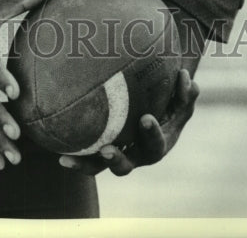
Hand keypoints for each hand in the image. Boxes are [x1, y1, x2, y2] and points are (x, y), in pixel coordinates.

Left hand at [59, 68, 198, 176]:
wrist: (152, 112)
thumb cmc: (168, 103)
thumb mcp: (181, 99)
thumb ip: (186, 92)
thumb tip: (186, 79)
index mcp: (156, 146)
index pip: (155, 144)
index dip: (151, 134)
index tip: (146, 118)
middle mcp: (135, 155)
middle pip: (125, 166)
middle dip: (116, 160)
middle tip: (106, 150)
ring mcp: (116, 155)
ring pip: (98, 167)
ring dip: (84, 165)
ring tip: (67, 161)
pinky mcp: (98, 150)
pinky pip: (85, 157)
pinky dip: (73, 158)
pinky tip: (59, 155)